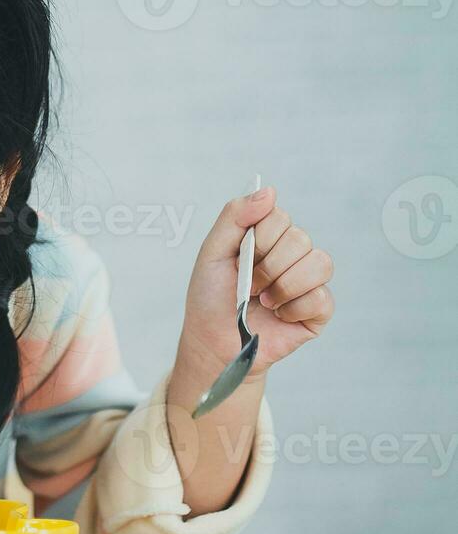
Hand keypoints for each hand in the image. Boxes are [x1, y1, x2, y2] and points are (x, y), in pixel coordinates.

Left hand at [178, 183, 334, 380]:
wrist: (214, 343)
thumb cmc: (210, 298)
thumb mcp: (212, 253)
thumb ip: (234, 216)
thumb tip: (268, 190)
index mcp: (267, 237)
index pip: (279, 217)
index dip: (260, 239)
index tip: (239, 259)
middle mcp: (291, 254)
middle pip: (300, 240)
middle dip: (268, 267)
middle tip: (249, 287)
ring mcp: (308, 281)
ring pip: (320, 264)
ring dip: (283, 287)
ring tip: (264, 302)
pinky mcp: (318, 310)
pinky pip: (322, 298)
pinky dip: (294, 309)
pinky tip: (279, 316)